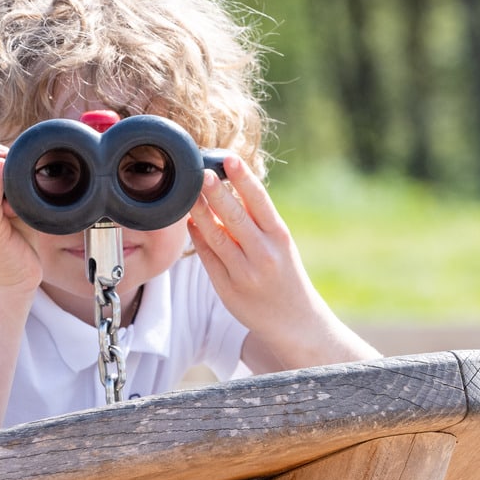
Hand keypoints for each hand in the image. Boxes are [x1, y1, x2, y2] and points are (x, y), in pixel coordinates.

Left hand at [187, 155, 376, 371]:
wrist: (293, 320)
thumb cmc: (284, 272)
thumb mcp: (280, 243)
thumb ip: (256, 219)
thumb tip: (227, 185)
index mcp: (279, 237)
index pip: (260, 202)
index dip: (244, 179)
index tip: (229, 159)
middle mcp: (263, 254)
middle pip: (234, 217)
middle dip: (216, 193)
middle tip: (199, 171)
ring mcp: (244, 273)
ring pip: (216, 237)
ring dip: (199, 213)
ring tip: (186, 193)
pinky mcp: (227, 288)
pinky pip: (207, 257)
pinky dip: (197, 237)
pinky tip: (190, 221)